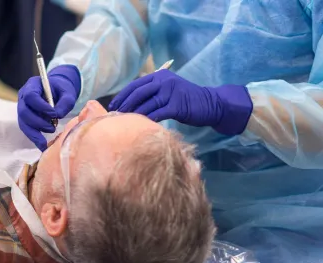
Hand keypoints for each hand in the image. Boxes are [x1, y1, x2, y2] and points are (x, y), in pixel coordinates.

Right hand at [18, 65, 80, 150]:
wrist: (58, 91)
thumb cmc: (62, 90)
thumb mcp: (68, 93)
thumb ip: (65, 102)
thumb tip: (57, 116)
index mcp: (33, 85)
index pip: (31, 96)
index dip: (41, 106)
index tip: (54, 114)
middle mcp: (24, 96)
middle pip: (24, 111)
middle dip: (38, 122)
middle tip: (52, 127)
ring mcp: (23, 108)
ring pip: (23, 123)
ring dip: (35, 132)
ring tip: (49, 136)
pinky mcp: (25, 119)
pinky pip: (26, 129)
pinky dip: (34, 138)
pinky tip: (43, 145)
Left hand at [109, 70, 252, 134]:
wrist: (209, 104)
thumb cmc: (186, 100)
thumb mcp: (168, 90)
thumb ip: (152, 93)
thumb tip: (129, 104)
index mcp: (160, 76)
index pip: (135, 85)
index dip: (122, 95)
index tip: (112, 106)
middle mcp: (164, 81)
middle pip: (138, 93)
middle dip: (125, 105)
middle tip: (115, 116)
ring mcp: (171, 92)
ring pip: (146, 104)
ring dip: (134, 114)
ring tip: (125, 122)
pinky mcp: (177, 105)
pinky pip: (158, 113)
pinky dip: (147, 119)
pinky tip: (140, 125)